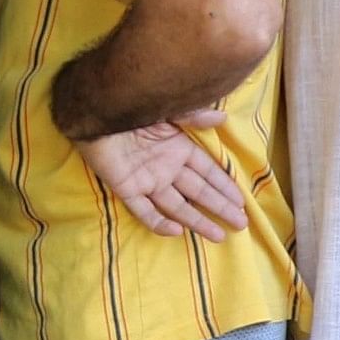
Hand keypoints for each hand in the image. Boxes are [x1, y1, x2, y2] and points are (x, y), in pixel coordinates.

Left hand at [78, 111, 246, 241]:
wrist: (98, 107)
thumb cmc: (134, 104)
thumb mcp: (170, 109)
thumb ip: (194, 116)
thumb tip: (224, 117)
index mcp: (178, 149)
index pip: (207, 172)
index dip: (224, 186)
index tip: (241, 201)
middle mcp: (166, 168)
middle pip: (198, 192)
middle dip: (219, 207)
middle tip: (241, 224)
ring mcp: (147, 180)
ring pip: (177, 206)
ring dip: (197, 221)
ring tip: (219, 235)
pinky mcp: (127, 188)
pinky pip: (143, 210)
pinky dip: (158, 222)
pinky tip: (176, 232)